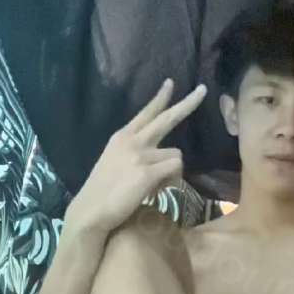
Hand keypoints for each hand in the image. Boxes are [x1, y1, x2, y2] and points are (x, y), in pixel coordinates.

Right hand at [67, 79, 206, 233]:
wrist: (91, 210)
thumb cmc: (103, 192)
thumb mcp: (115, 162)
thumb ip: (136, 154)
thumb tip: (162, 160)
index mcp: (122, 137)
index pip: (146, 113)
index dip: (160, 98)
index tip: (170, 83)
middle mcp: (132, 141)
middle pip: (167, 118)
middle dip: (188, 103)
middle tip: (203, 90)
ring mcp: (140, 155)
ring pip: (176, 155)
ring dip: (171, 171)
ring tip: (154, 186)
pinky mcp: (147, 172)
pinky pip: (175, 170)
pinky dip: (171, 182)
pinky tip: (155, 191)